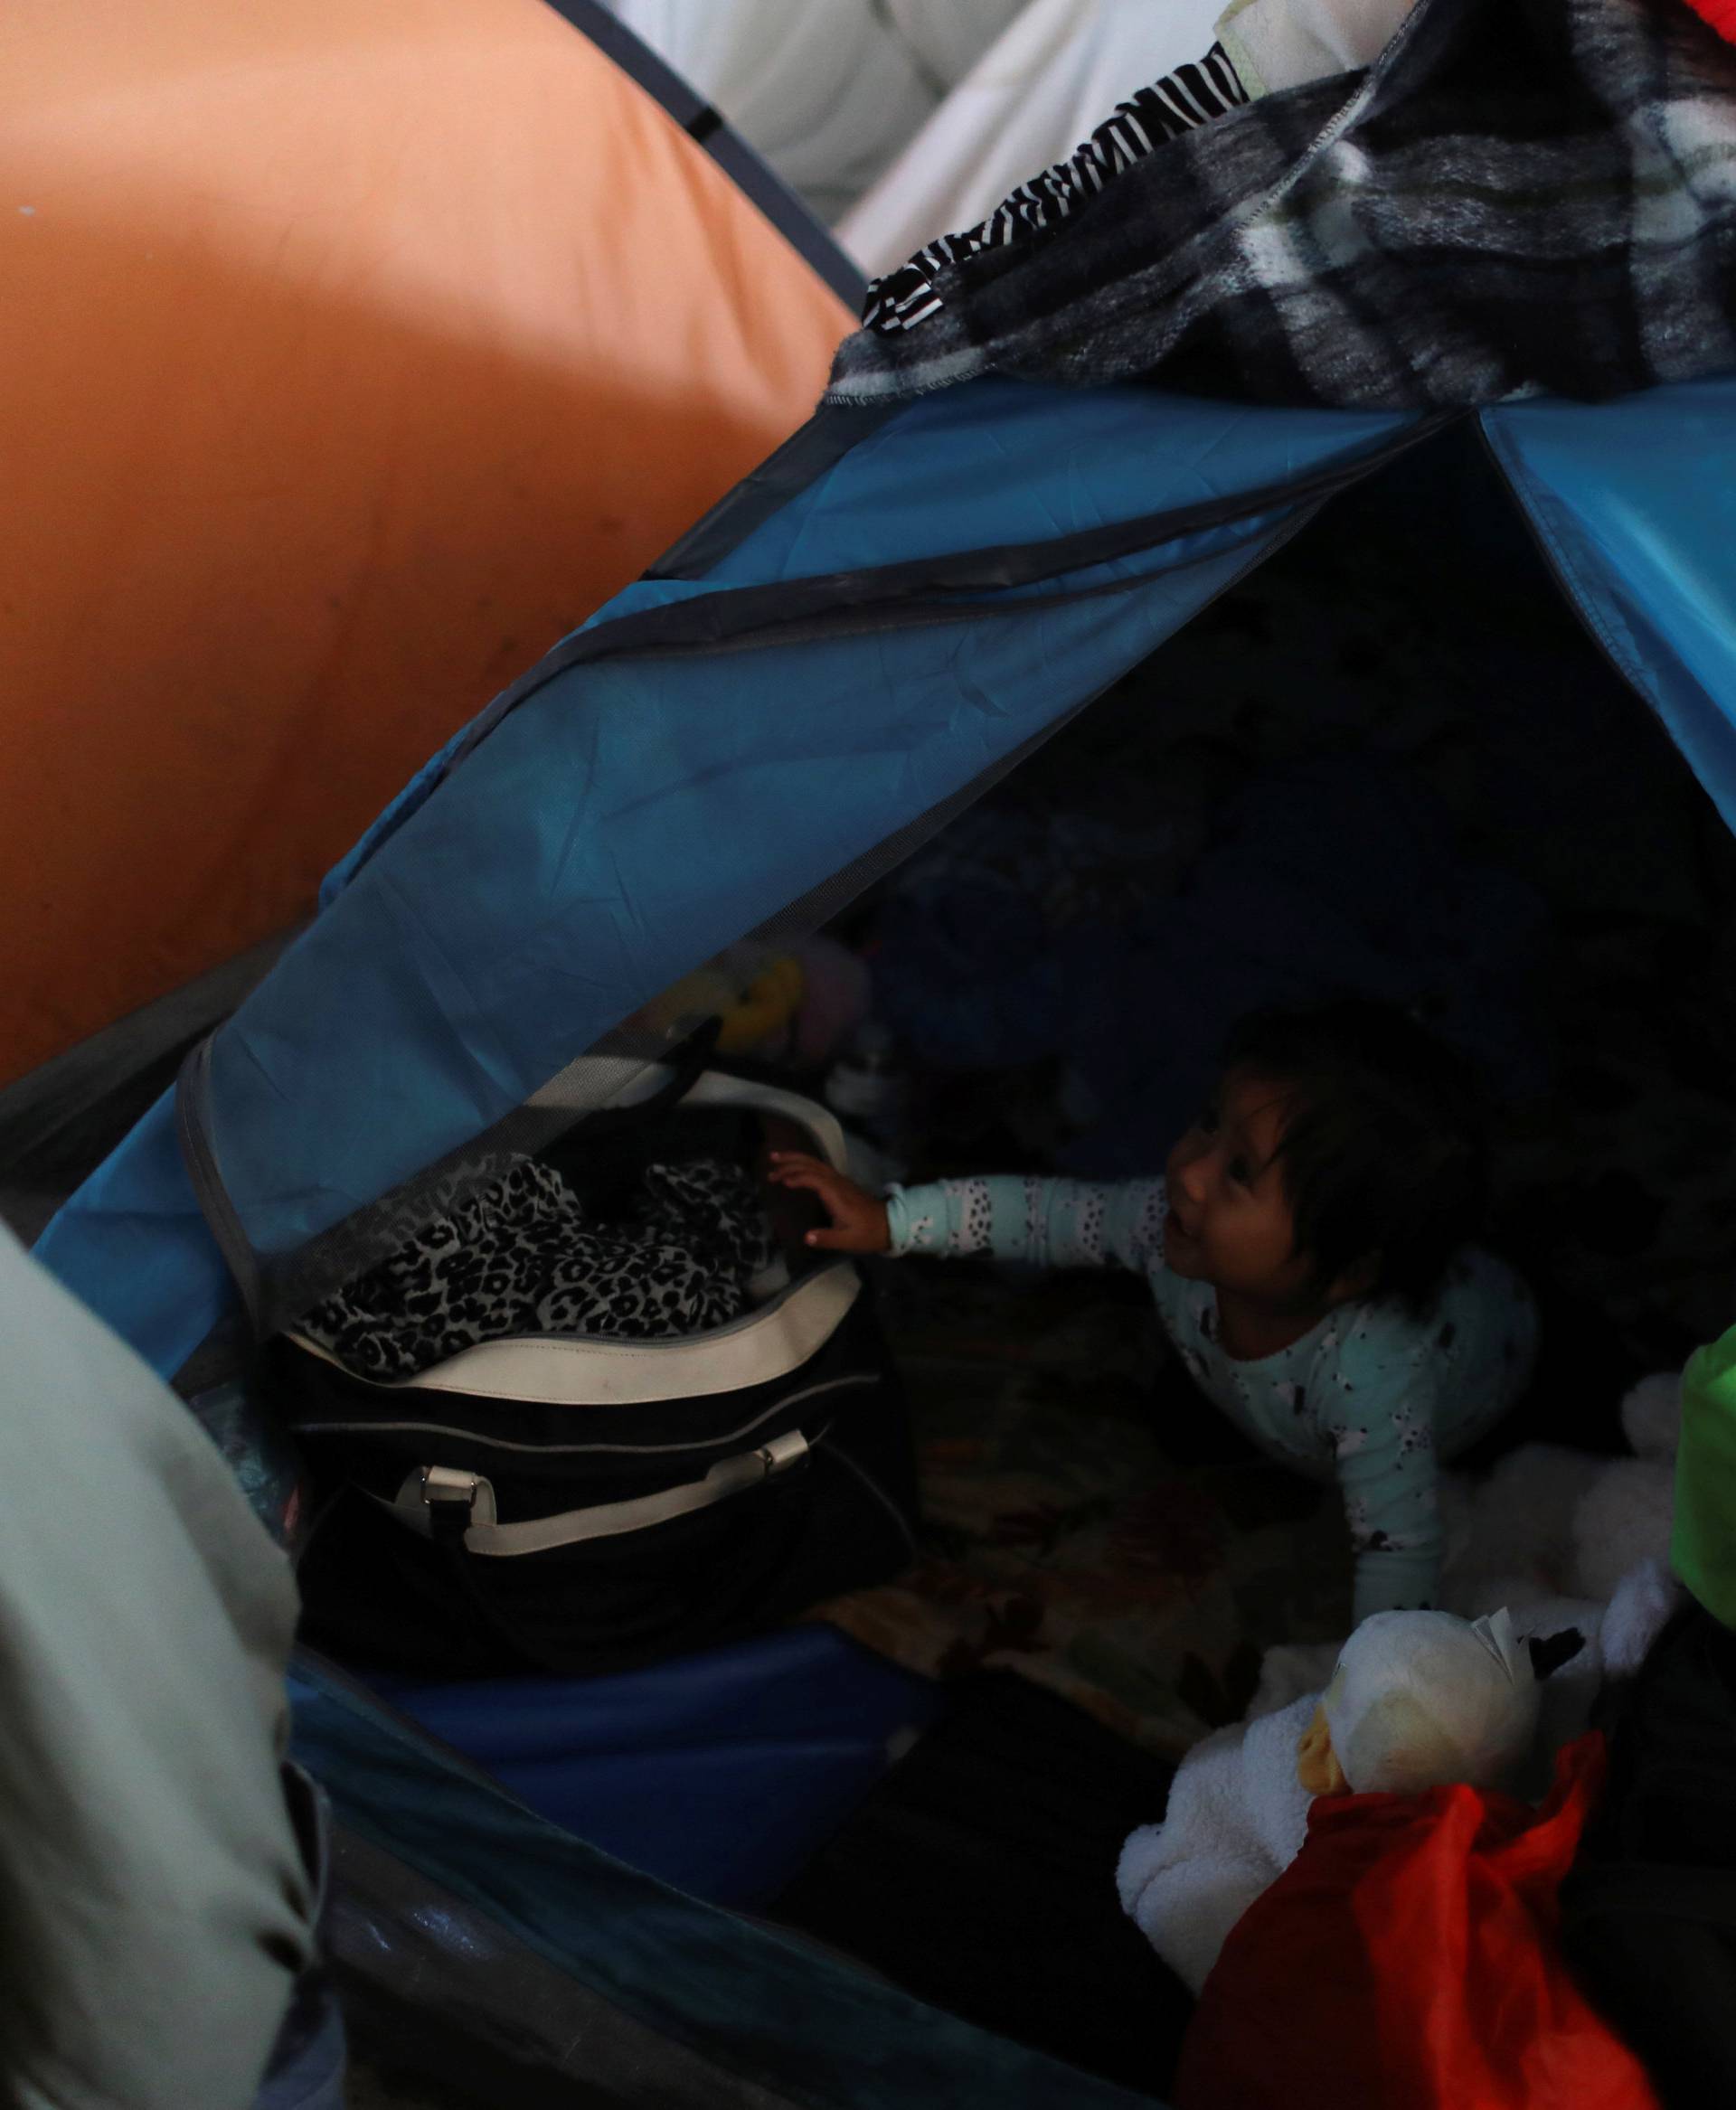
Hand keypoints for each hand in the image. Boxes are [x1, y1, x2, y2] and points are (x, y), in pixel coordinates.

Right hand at [766, 1152, 890, 1253]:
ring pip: (815, 1163)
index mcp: (837, 1194)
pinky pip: (819, 1167)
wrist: (889, 1224)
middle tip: (770, 1165)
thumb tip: (805, 1237)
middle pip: (812, 1165)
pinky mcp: (840, 1183)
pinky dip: (804, 1163)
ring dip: (796, 1159)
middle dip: (790, 1162)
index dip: (797, 1177)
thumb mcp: (847, 1240)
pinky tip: (795, 1166)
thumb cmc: (867, 1233)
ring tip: (776, 1157)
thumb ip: (826, 1238)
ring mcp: (839, 1181)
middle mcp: (837, 1183)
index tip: (781, 1182)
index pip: (814, 1178)